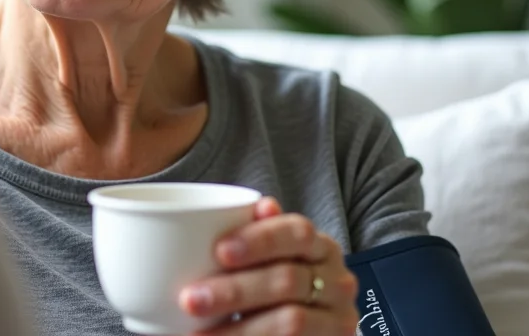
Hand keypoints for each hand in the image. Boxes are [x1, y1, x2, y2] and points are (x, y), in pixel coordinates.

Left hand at [179, 197, 359, 334]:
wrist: (305, 331)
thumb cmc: (279, 284)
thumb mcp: (273, 258)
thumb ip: (262, 235)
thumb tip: (263, 206)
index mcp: (321, 247)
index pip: (297, 233)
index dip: (260, 240)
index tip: (219, 251)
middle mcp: (338, 281)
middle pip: (287, 281)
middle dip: (235, 291)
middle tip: (190, 299)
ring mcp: (338, 320)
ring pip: (290, 321)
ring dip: (239, 328)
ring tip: (197, 333)